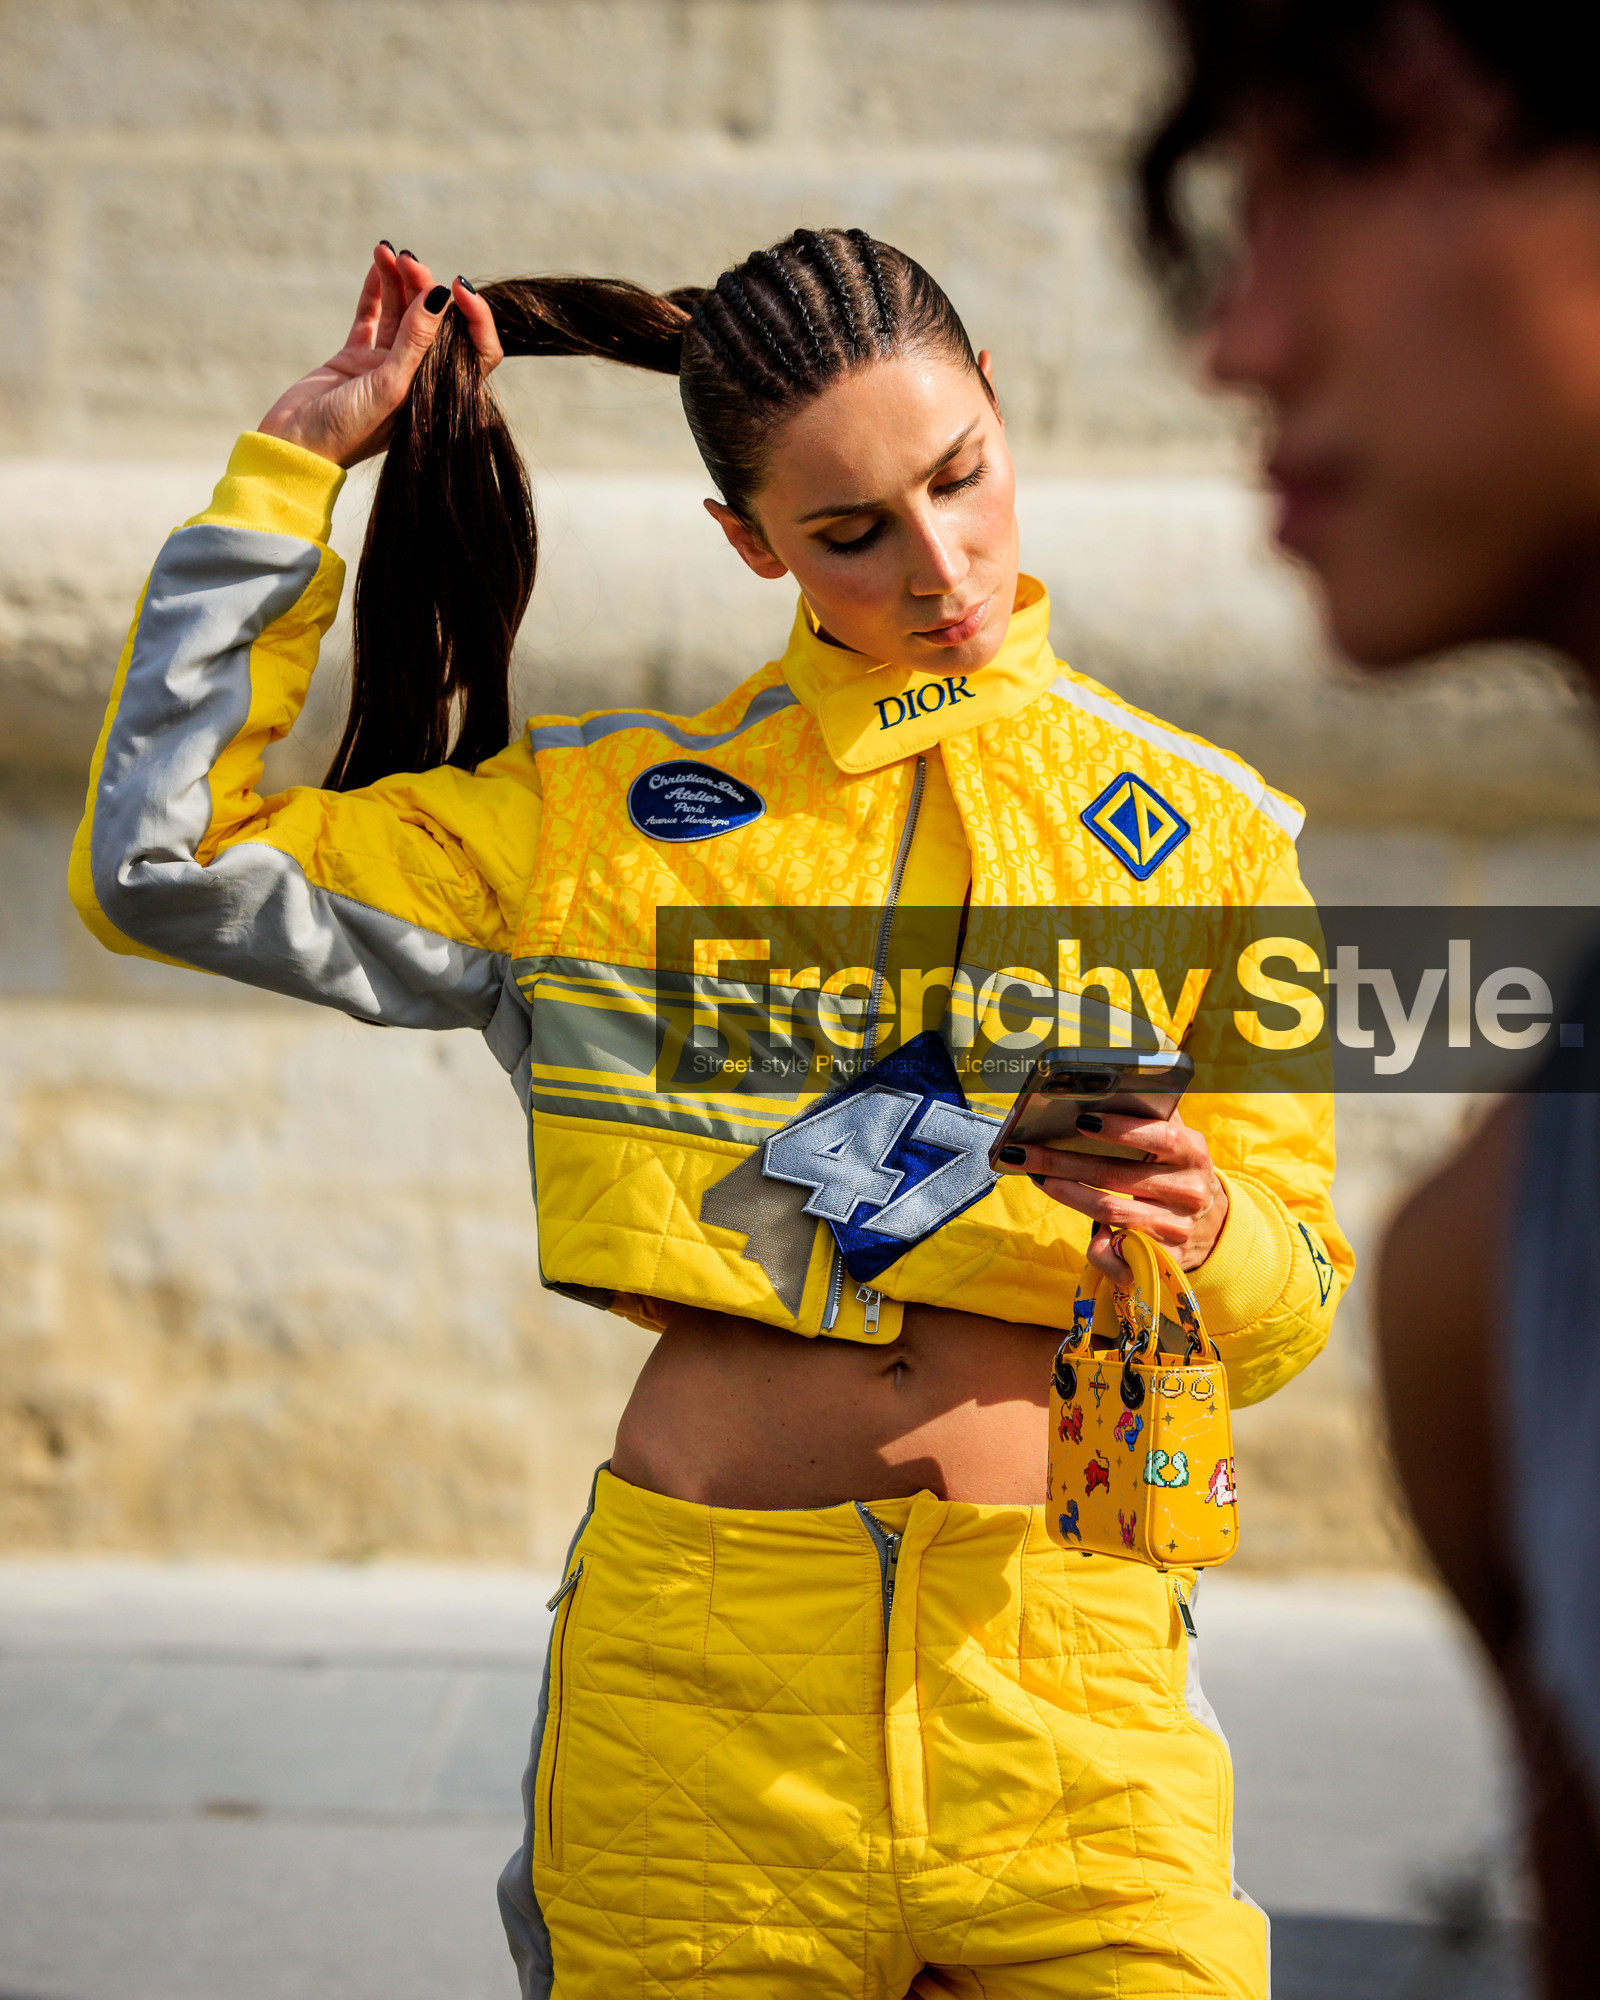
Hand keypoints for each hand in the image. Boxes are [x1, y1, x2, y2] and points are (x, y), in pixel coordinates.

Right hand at [257, 244, 503, 467]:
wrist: (294, 446)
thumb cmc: (346, 430)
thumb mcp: (388, 386)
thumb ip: (415, 342)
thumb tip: (441, 295)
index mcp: (437, 395)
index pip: (475, 351)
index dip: (473, 317)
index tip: (455, 287)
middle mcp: (416, 380)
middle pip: (434, 324)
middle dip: (425, 286)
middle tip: (409, 261)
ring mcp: (384, 367)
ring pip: (402, 314)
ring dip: (398, 281)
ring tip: (388, 251)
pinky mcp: (355, 358)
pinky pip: (372, 317)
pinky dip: (376, 291)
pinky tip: (378, 263)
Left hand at [996, 1106, 1228, 1284]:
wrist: (1212, 1225)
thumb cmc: (1176, 1170)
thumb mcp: (1175, 1142)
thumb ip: (1150, 1116)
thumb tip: (1103, 1094)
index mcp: (1192, 1153)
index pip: (1159, 1136)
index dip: (1121, 1129)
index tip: (1081, 1120)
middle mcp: (1188, 1190)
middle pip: (1116, 1175)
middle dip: (1063, 1161)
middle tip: (1025, 1151)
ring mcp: (1176, 1226)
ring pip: (1111, 1211)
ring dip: (1067, 1193)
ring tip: (1038, 1177)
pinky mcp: (1164, 1257)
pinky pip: (1119, 1255)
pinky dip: (1098, 1248)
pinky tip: (1084, 1232)